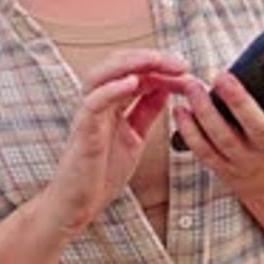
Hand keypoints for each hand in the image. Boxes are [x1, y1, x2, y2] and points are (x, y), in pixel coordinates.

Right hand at [46, 49, 192, 236]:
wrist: (78, 205)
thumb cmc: (101, 172)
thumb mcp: (134, 136)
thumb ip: (146, 112)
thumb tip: (165, 88)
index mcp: (110, 102)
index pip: (133, 70)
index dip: (159, 65)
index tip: (185, 68)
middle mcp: (97, 102)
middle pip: (117, 64)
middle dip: (149, 58)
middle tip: (179, 62)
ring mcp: (87, 115)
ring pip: (101, 74)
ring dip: (130, 64)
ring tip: (156, 62)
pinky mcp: (83, 131)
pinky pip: (93, 103)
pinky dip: (111, 89)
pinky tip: (132, 83)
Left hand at [173, 56, 263, 198]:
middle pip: (256, 126)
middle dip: (239, 101)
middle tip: (221, 76)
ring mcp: (245, 160)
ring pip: (224, 138)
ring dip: (206, 112)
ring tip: (192, 86)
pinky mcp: (222, 168)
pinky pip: (203, 151)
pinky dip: (189, 131)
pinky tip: (180, 110)